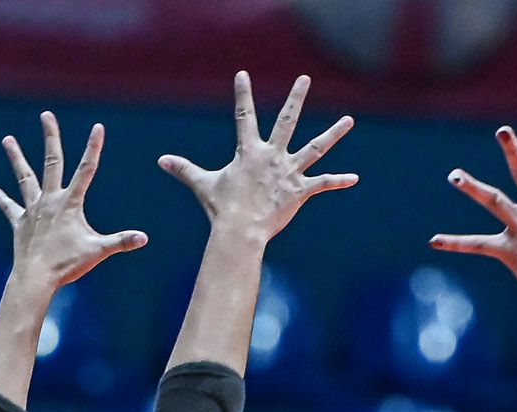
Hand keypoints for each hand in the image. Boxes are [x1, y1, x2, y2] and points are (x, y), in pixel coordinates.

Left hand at [0, 113, 146, 290]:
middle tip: (46, 115)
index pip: (86, 169)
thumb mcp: (98, 251)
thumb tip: (144, 238)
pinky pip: (10, 208)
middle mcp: (50, 200)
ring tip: (7, 139)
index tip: (97, 127)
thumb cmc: (68, 264)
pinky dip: (3, 199)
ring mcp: (32, 209)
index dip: (93, 147)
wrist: (36, 276)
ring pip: (25, 178)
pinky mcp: (20, 222)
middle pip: (52, 162)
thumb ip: (121, 242)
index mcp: (70, 203)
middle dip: (51, 137)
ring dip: (16, 158)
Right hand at [160, 73, 356, 246]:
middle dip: (296, 98)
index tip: (243, 74)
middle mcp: (272, 156)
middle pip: (287, 121)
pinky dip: (339, 182)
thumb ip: (184, 169)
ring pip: (316, 147)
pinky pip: (323, 184)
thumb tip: (161, 161)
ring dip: (334, 133)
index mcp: (249, 151)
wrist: (239, 231)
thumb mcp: (202, 184)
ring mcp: (288, 172)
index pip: (244, 115)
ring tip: (348, 120)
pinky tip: (355, 178)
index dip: (243, 94)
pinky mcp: (300, 191)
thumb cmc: (220, 209)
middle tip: (305, 79)